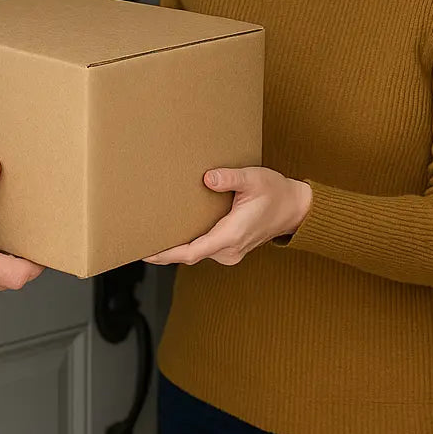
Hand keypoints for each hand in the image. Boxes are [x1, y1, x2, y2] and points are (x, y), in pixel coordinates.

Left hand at [144, 167, 311, 266]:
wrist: (296, 208)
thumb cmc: (276, 193)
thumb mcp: (254, 179)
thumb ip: (231, 178)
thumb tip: (208, 178)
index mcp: (231, 235)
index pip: (192, 252)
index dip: (167, 254)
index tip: (147, 253)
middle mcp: (229, 249)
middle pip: (189, 255)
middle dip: (164, 252)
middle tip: (137, 242)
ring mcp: (230, 251)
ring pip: (196, 253)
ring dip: (174, 248)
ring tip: (150, 236)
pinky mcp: (230, 248)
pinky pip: (204, 249)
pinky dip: (186, 244)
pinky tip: (174, 234)